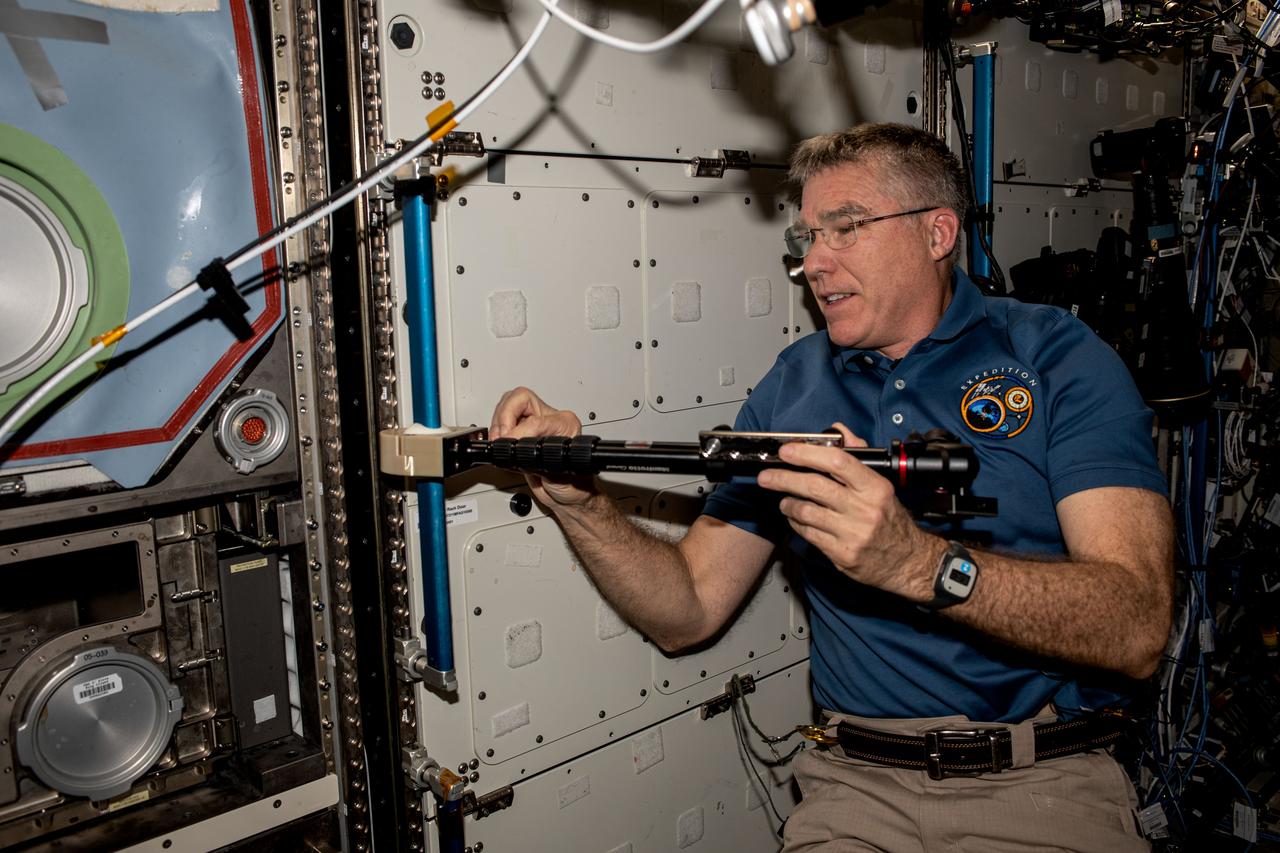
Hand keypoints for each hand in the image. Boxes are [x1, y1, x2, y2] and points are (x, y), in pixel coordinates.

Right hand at [489, 387, 596, 507]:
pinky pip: (502, 422)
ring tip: (498, 441)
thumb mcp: (562, 475)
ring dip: (498, 422)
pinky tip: (499, 445)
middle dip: (504, 416)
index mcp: (565, 424)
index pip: (535, 419)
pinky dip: (495, 431)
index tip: (508, 442)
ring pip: (508, 406)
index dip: (518, 431)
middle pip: (519, 398)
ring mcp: (534, 426)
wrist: (569, 498)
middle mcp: (549, 421)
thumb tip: (518, 446)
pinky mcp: (521, 436)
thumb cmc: (576, 487)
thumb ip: (542, 460)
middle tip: (500, 437)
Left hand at [755, 422, 934, 599]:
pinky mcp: (842, 554)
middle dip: (783, 478)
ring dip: (788, 503)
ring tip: (784, 499)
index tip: (787, 451)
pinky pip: (808, 534)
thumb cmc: (890, 519)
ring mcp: (852, 533)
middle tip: (766, 476)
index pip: (838, 462)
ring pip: (806, 512)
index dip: (807, 454)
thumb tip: (838, 430)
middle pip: (815, 487)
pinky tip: (796, 518)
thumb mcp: (881, 485)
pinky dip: (796, 524)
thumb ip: (858, 456)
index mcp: (875, 487)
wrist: (908, 561)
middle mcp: (864, 509)